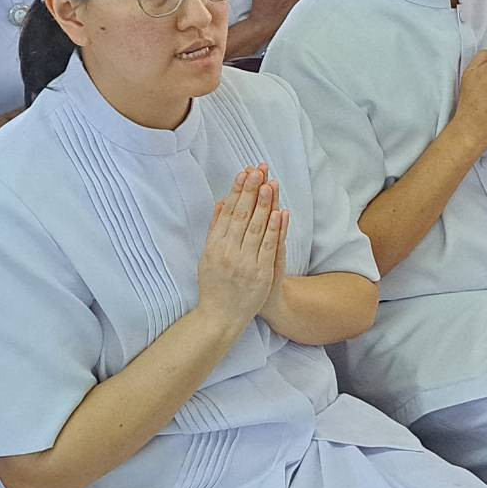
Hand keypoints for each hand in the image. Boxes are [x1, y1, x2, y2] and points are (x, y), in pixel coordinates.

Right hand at [195, 165, 285, 327]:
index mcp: (213, 246)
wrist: (220, 316)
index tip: (245, 173)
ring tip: (269, 184)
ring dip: (263, 205)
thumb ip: (215, 229)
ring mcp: (243, 263)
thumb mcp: (208, 255)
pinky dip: (274, 229)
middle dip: (251, 191)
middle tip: (259, 171)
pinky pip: (268, 247)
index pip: (227, 212)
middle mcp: (227, 252)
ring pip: (255, 228)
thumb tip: (221, 202)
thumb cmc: (215, 284)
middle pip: (241, 216)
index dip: (237, 191)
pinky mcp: (259, 273)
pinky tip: (278, 213)